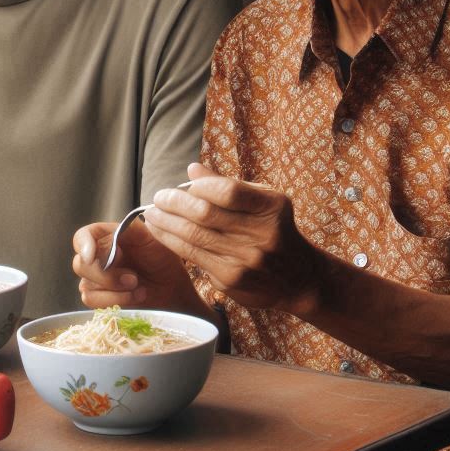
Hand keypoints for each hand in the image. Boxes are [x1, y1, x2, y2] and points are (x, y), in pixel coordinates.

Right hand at [72, 215, 197, 310]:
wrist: (174, 287)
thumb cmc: (162, 259)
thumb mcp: (150, 236)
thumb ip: (128, 229)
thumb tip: (107, 239)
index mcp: (106, 238)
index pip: (81, 237)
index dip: (82, 245)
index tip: (91, 256)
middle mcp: (97, 258)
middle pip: (80, 265)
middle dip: (106, 276)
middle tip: (133, 278)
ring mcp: (96, 281)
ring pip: (86, 287)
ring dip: (114, 291)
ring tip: (138, 288)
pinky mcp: (100, 300)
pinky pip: (94, 303)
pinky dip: (115, 301)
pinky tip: (135, 297)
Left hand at [143, 163, 320, 314]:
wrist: (298, 279)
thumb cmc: (273, 230)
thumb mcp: (261, 202)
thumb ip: (228, 186)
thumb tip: (192, 170)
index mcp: (271, 208)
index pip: (227, 192)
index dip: (200, 186)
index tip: (184, 186)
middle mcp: (261, 235)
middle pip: (204, 214)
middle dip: (173, 203)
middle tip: (158, 197)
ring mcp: (246, 260)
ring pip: (193, 236)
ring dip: (165, 223)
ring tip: (151, 214)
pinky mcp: (231, 280)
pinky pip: (193, 256)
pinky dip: (171, 241)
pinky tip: (160, 232)